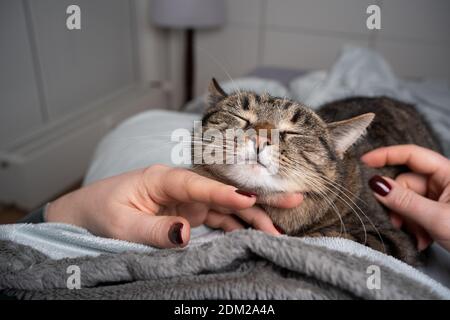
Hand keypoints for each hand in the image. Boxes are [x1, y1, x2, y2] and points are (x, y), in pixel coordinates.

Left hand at [46, 165, 302, 247]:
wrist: (88, 213)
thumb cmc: (101, 211)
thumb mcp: (120, 222)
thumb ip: (152, 229)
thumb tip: (186, 233)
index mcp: (163, 178)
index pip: (200, 183)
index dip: (226, 191)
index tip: (250, 198)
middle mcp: (182, 186)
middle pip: (224, 190)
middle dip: (257, 195)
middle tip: (292, 197)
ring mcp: (189, 200)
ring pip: (228, 207)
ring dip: (254, 216)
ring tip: (280, 228)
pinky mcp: (191, 213)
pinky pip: (220, 219)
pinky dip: (239, 226)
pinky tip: (257, 233)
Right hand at [362, 145, 449, 250]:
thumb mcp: (437, 218)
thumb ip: (404, 201)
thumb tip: (376, 184)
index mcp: (448, 172)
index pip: (412, 155)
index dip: (386, 155)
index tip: (364, 162)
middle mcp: (443, 181)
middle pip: (406, 182)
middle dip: (397, 202)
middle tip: (395, 221)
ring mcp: (441, 197)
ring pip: (408, 199)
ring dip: (406, 219)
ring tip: (415, 236)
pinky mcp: (438, 211)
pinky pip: (415, 212)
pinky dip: (414, 226)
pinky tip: (422, 240)